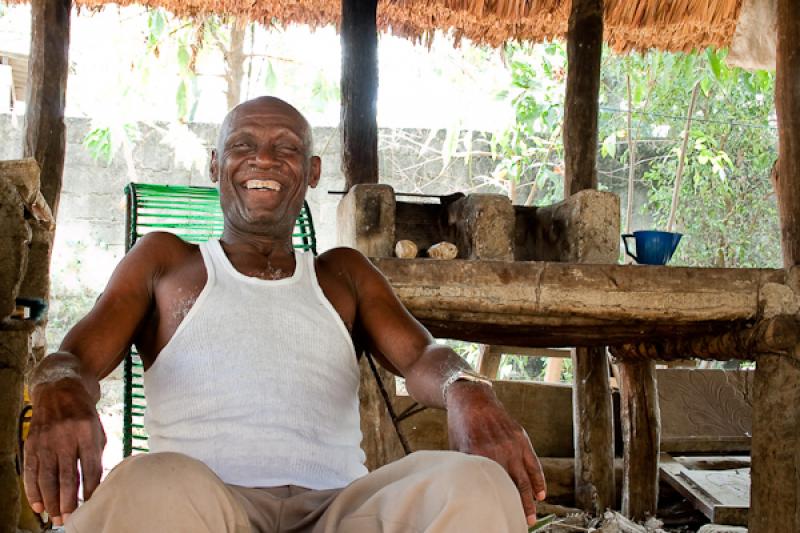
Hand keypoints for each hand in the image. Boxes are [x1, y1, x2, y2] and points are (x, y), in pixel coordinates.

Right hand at [24, 378, 105, 526]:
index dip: (91, 488)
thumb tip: (95, 484)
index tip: (91, 503)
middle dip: (68, 500)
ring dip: (50, 501)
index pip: (91, 466)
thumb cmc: (84, 414)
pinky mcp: (31, 443)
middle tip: (69, 518)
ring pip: (47, 477)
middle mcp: (65, 436)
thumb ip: (96, 454)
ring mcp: (46, 440)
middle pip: (67, 475)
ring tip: (55, 517)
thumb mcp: (97, 429)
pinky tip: (38, 505)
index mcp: (87, 432)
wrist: (60, 390)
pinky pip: (31, 472)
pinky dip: (33, 491)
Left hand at [446, 382, 545, 526]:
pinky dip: (539, 480)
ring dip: (531, 499)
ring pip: (526, 477)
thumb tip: (470, 490)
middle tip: (521, 523)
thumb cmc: (461, 426)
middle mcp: (498, 451)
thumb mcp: (458, 448)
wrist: (472, 398)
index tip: (499, 516)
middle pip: (512, 486)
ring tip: (531, 516)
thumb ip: (467, 468)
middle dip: (518, 507)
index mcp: (479, 455)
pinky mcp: (521, 438)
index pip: (490, 486)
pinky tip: (541, 494)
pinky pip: (534, 463)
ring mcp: (512, 445)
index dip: (496, 503)